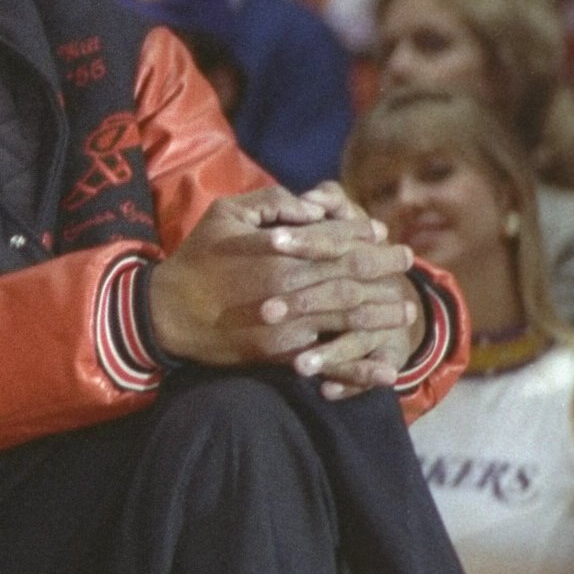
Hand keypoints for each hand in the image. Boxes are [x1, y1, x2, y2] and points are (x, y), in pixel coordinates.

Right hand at [149, 188, 421, 388]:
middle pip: (351, 276)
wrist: (166, 312)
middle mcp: (290, 286)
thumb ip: (273, 200)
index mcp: (280, 251)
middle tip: (408, 262)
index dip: (363, 234)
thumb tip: (316, 207)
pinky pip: (327, 363)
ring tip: (406, 311)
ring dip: (382, 314)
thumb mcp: (226, 212)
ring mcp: (288, 324)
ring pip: (348, 318)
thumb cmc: (196, 256)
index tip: (382, 232)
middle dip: (384, 268)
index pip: (336, 239)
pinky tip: (387, 373)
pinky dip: (360, 371)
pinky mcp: (279, 353)